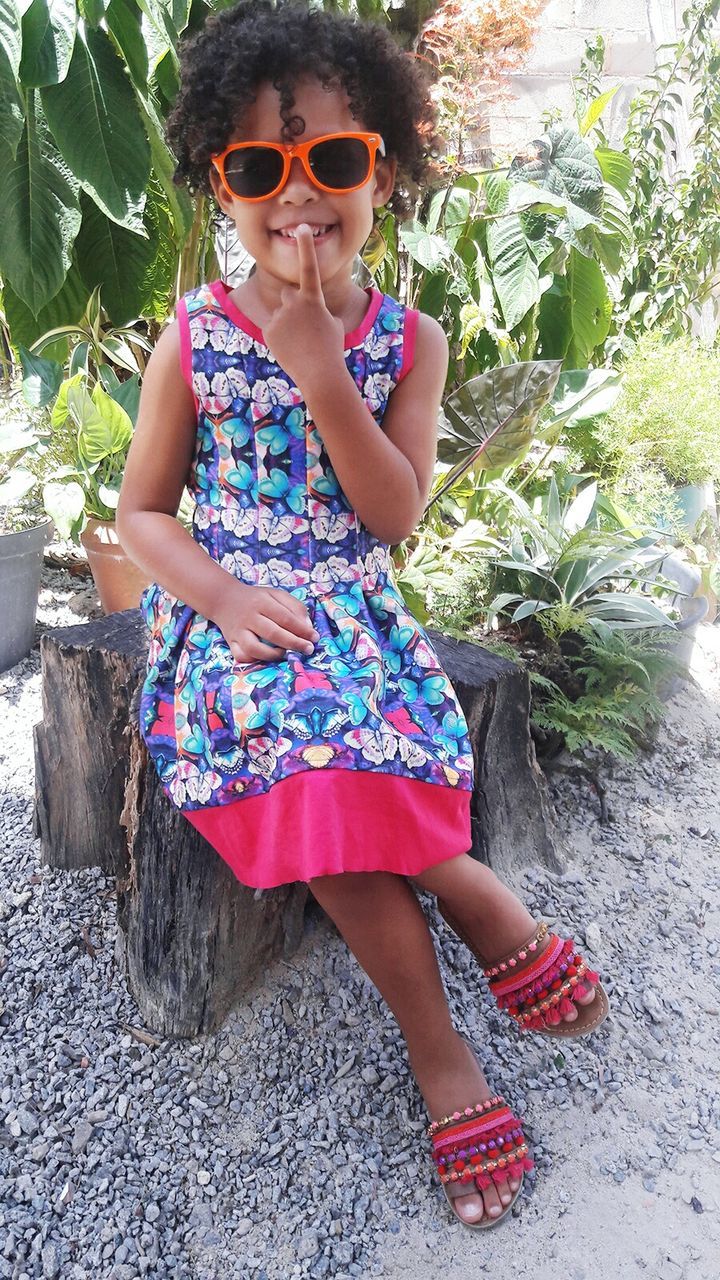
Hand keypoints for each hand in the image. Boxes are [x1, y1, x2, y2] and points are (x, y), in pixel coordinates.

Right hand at [215, 582, 318, 663]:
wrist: (223, 599)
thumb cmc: (255, 598)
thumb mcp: (275, 594)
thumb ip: (294, 607)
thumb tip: (308, 626)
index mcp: (262, 602)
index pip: (285, 617)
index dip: (302, 629)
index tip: (315, 637)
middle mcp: (249, 617)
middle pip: (273, 633)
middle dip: (294, 643)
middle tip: (308, 649)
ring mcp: (238, 631)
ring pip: (254, 648)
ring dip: (273, 655)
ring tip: (285, 653)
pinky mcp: (230, 642)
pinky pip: (241, 656)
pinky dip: (254, 660)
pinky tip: (265, 657)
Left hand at [263, 224, 344, 388]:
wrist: (319, 373)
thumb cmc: (331, 349)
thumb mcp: (332, 325)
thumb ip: (319, 312)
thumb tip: (311, 313)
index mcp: (313, 299)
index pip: (308, 267)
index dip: (305, 246)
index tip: (301, 227)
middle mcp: (294, 303)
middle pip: (288, 294)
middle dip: (293, 305)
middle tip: (303, 325)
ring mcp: (279, 316)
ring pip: (281, 314)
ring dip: (288, 325)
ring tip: (299, 343)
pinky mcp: (268, 330)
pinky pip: (272, 328)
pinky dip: (279, 338)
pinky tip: (289, 349)